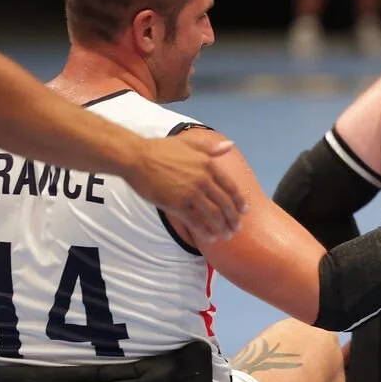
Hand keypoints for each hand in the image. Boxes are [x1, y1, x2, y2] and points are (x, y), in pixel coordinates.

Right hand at [128, 134, 245, 239]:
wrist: (136, 158)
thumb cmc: (160, 149)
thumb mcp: (188, 143)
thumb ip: (210, 148)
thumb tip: (230, 145)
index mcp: (208, 165)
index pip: (231, 187)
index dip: (239, 202)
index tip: (244, 211)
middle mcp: (204, 180)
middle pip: (226, 204)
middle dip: (233, 218)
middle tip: (236, 228)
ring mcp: (191, 193)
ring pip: (214, 215)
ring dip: (223, 228)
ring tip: (226, 235)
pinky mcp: (177, 205)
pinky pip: (196, 222)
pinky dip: (205, 232)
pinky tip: (210, 238)